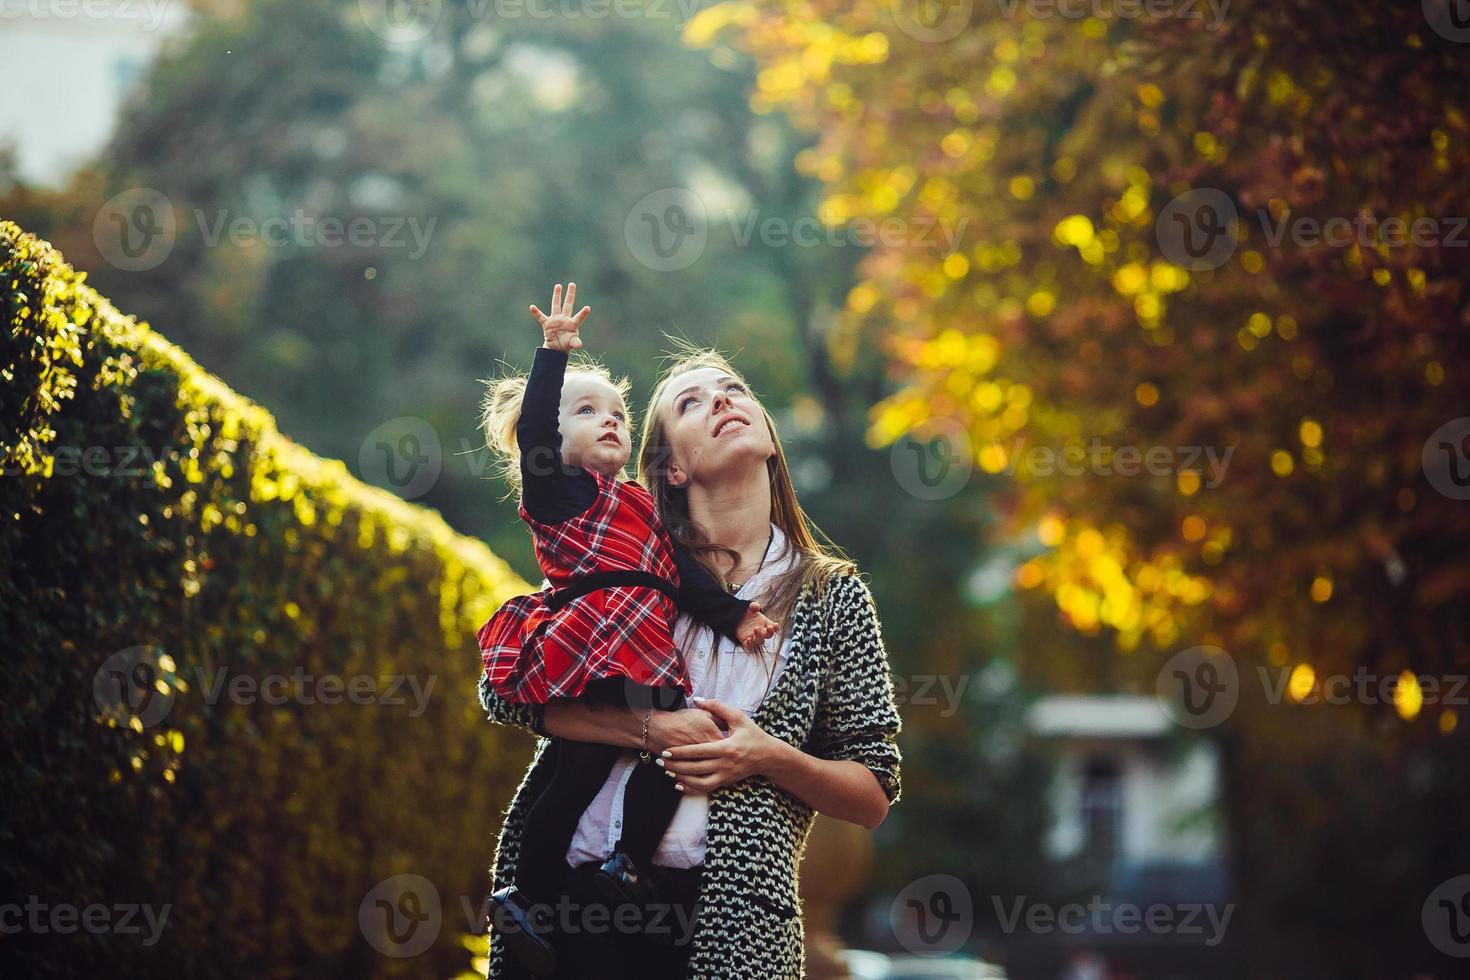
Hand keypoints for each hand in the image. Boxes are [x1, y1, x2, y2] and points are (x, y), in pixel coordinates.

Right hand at [530, 282, 589, 352]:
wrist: (556, 349)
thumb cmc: (566, 344)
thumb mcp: (572, 344)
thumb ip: (576, 343)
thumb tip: (578, 345)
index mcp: (572, 324)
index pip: (579, 318)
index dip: (583, 314)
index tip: (588, 308)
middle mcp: (564, 319)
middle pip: (568, 304)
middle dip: (570, 295)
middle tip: (572, 284)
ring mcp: (555, 320)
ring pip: (556, 305)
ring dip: (556, 296)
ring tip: (558, 286)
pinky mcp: (547, 323)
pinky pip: (540, 317)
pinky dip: (536, 312)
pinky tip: (532, 307)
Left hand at [657, 699, 777, 793]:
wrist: (769, 756)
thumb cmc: (753, 734)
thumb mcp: (738, 717)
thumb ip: (717, 707)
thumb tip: (697, 699)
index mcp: (727, 747)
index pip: (699, 752)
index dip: (681, 752)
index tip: (666, 751)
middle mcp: (726, 764)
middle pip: (695, 768)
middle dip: (676, 766)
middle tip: (660, 762)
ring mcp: (726, 775)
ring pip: (699, 782)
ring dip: (681, 778)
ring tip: (667, 772)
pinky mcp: (726, 782)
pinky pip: (706, 789)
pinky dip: (691, 788)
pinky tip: (679, 784)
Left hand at [735, 602, 779, 652]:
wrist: (738, 620)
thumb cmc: (748, 614)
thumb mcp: (750, 608)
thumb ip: (754, 606)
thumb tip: (755, 606)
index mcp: (766, 624)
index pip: (774, 628)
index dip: (776, 628)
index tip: (775, 625)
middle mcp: (762, 632)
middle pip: (768, 635)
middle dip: (769, 632)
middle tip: (767, 627)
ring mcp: (754, 638)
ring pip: (760, 641)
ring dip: (759, 637)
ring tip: (756, 629)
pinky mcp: (746, 642)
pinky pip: (750, 646)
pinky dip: (750, 644)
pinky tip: (748, 639)